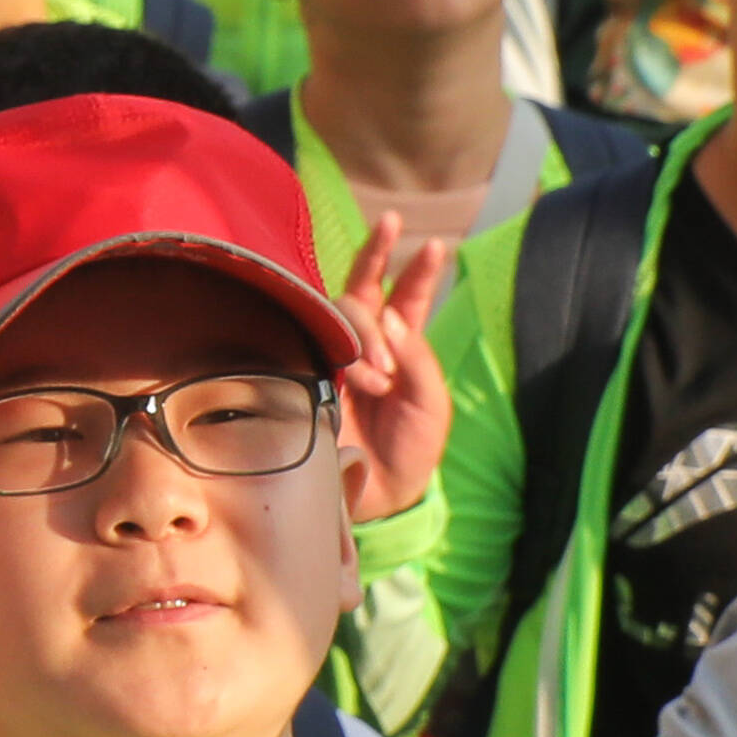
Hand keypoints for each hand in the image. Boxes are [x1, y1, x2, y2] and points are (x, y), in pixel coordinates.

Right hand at [334, 211, 447, 525]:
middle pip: (361, 293)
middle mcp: (365, 343)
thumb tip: (391, 316)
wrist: (380, 494)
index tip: (432, 242)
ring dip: (359, 340)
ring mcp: (333, 355)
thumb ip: (418, 358)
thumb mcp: (432, 403)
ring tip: (376, 381)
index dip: (417, 267)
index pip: (407, 294)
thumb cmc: (412, 448)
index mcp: (402, 345)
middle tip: (388, 362)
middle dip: (375, 315)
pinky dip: (335, 354)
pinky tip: (350, 377)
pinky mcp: (305, 373)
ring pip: (334, 315)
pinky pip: (308, 343)